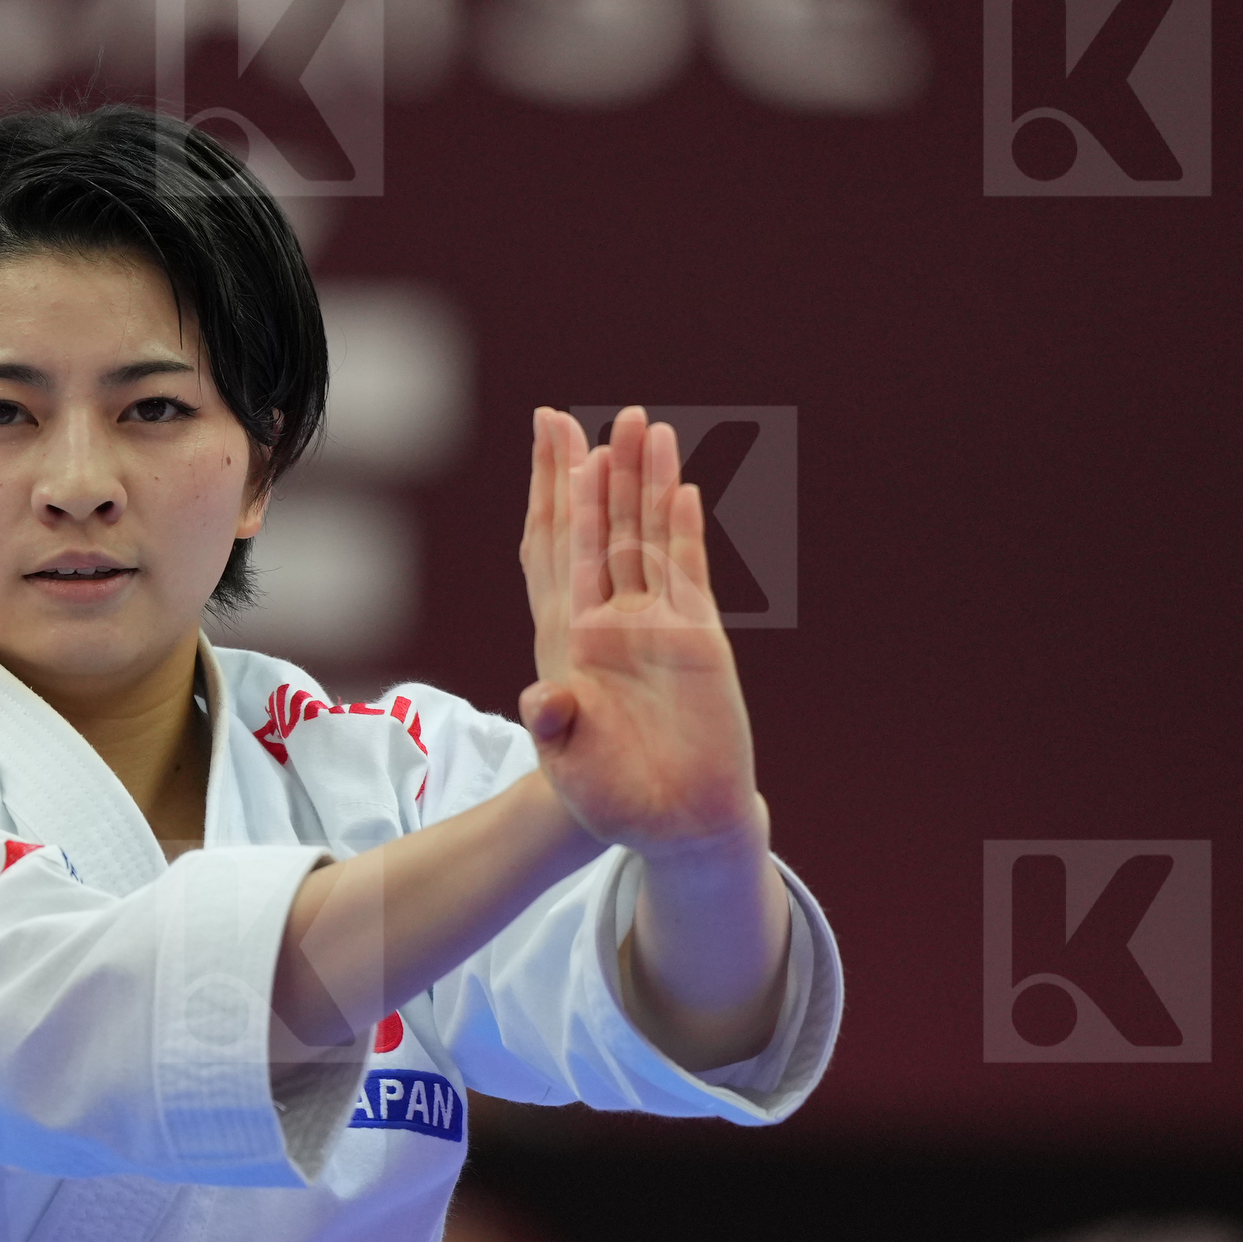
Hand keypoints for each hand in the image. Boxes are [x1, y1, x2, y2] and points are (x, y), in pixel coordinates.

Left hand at [516, 406, 759, 850]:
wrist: (674, 825)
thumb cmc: (611, 797)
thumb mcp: (569, 761)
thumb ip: (556, 726)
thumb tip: (543, 697)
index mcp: (571, 638)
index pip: (556, 549)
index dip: (551, 496)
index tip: (546, 440)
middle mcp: (613, 621)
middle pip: (601, 528)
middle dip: (597, 470)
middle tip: (588, 415)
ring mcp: (658, 626)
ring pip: (646, 537)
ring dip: (645, 483)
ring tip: (644, 425)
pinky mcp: (699, 640)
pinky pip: (689, 573)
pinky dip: (683, 531)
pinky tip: (682, 489)